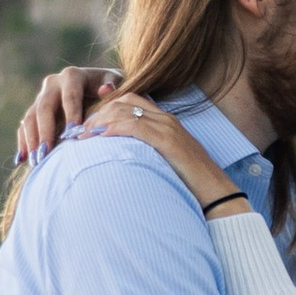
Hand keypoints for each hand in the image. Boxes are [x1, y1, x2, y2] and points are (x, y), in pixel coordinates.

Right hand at [14, 61, 122, 163]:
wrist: (98, 88)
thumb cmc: (110, 88)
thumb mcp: (116, 82)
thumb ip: (113, 84)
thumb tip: (106, 90)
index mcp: (72, 76)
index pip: (70, 96)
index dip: (70, 113)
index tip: (72, 133)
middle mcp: (53, 84)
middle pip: (44, 107)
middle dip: (45, 131)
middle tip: (47, 152)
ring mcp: (41, 98)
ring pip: (30, 118)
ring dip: (31, 140)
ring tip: (35, 160)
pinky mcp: (35, 111)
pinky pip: (24, 127)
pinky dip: (23, 142)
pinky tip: (22, 159)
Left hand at [88, 90, 237, 213]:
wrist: (216, 194)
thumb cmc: (190, 184)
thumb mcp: (165, 162)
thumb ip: (147, 153)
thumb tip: (124, 160)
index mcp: (166, 121)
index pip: (130, 101)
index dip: (105, 108)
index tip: (87, 125)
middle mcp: (166, 119)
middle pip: (123, 102)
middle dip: (97, 114)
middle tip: (79, 132)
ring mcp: (168, 128)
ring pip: (125, 111)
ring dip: (99, 122)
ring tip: (82, 136)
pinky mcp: (168, 140)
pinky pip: (135, 126)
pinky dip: (114, 129)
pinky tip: (100, 138)